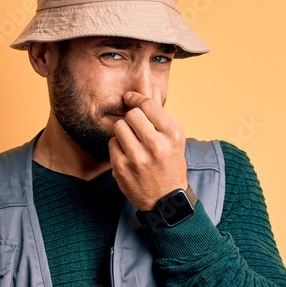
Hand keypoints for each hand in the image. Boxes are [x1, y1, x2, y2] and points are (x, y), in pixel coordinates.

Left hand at [109, 90, 188, 211]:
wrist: (167, 200)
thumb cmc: (170, 165)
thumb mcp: (173, 139)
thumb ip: (159, 112)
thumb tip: (151, 86)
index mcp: (173, 134)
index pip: (148, 104)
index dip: (137, 98)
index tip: (131, 99)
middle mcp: (156, 145)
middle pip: (132, 114)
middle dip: (131, 118)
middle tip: (136, 128)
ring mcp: (138, 158)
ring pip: (119, 127)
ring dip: (123, 131)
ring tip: (132, 142)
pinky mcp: (122, 168)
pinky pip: (112, 144)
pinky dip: (118, 147)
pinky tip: (128, 155)